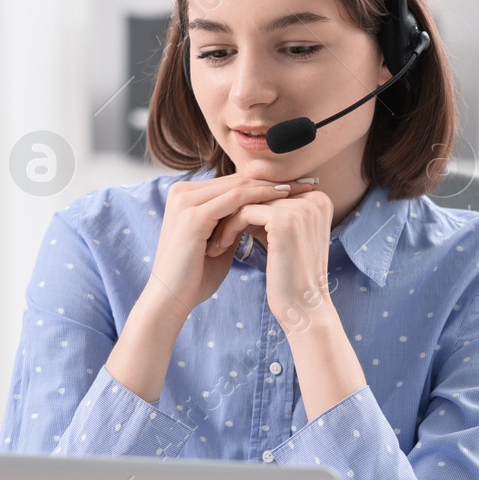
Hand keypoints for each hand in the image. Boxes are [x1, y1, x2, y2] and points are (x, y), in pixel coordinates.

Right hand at [142, 173, 319, 322]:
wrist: (170, 300)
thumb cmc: (195, 278)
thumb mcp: (219, 243)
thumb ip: (234, 224)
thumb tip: (260, 214)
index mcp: (187, 196)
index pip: (234, 183)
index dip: (267, 184)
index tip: (298, 186)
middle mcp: (183, 192)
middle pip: (238, 180)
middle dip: (275, 180)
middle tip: (308, 181)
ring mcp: (186, 201)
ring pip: (239, 186)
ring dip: (274, 186)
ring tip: (302, 186)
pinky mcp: (193, 215)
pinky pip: (235, 199)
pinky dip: (261, 197)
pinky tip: (284, 197)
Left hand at [208, 187, 337, 334]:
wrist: (302, 308)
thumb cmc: (290, 277)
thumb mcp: (283, 236)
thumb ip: (270, 212)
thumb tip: (241, 192)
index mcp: (318, 200)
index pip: (270, 193)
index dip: (244, 208)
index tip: (224, 225)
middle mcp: (314, 199)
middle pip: (259, 195)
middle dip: (233, 213)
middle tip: (212, 232)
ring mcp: (301, 208)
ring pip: (248, 202)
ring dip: (227, 221)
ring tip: (215, 243)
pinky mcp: (285, 220)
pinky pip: (244, 213)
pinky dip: (228, 229)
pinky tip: (220, 247)